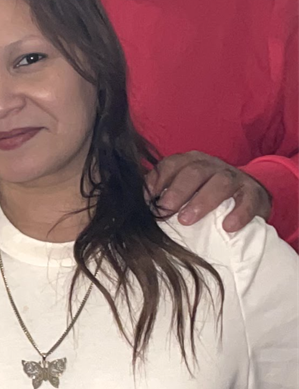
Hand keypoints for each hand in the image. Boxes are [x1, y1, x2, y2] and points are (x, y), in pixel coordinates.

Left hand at [145, 152, 271, 232]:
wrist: (250, 193)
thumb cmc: (208, 193)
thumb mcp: (186, 190)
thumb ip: (163, 193)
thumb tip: (132, 205)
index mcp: (192, 162)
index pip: (173, 164)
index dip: (158, 179)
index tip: (146, 199)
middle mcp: (213, 165)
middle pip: (195, 171)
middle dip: (178, 190)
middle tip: (165, 210)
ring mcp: (235, 178)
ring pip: (220, 182)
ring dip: (202, 200)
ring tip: (188, 220)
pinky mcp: (254, 194)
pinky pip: (248, 200)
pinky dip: (239, 213)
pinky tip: (228, 227)